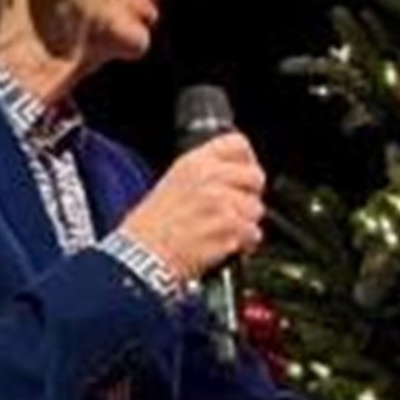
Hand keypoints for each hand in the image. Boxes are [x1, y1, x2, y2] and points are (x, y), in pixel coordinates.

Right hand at [121, 132, 264, 283]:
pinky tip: (225, 245)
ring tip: (224, 231)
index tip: (244, 176)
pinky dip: (244, 243)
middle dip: (251, 196)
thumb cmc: (153, 227)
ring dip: (246, 224)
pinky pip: (253, 233)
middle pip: (256, 177)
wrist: (143, 255)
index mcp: (194, 162)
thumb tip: (237, 175)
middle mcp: (209, 178)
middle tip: (237, 210)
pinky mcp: (228, 228)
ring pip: (256, 209)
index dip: (247, 161)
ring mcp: (220, 202)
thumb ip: (206, 173)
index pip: (237, 144)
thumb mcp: (174, 182)